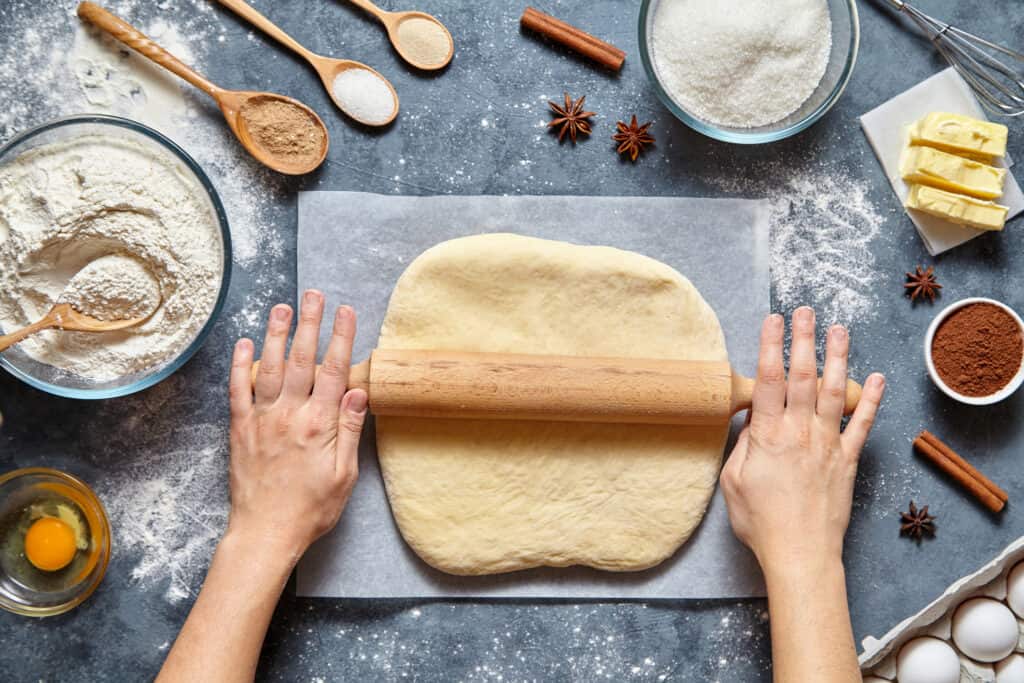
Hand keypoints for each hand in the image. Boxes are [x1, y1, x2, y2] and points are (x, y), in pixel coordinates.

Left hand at [226, 290, 367, 560]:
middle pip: (301, 359)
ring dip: (275, 334)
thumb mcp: (345, 474)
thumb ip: (350, 430)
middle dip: (309, 324)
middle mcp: (290, 415)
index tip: (347, 312)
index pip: (335, 371)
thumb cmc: (311, 509)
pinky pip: (237, 390)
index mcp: (320, 425)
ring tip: (281, 306)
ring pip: (268, 367)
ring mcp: (262, 420)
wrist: (266, 532)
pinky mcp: (240, 430)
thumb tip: (359, 393)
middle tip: (313, 295)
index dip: (342, 338)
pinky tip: (243, 343)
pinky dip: (239, 365)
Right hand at [720, 307, 884, 574]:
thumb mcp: (734, 481)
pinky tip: (876, 377)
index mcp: (768, 436)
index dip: (770, 346)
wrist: (801, 553)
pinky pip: (861, 425)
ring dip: (836, 357)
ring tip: (839, 329)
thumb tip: (752, 421)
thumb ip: (744, 446)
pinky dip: (870, 400)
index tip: (772, 320)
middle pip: (801, 376)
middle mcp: (800, 433)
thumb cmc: (761, 522)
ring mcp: (827, 444)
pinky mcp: (847, 461)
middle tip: (805, 311)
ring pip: (832, 391)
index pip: (767, 380)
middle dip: (803, 340)